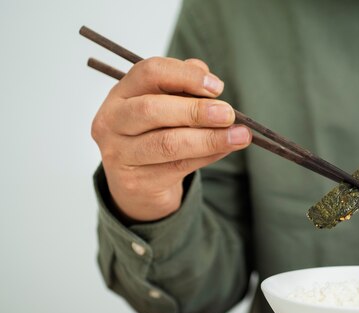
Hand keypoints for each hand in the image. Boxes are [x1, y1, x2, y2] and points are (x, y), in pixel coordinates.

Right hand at [91, 57, 250, 221]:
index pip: (148, 73)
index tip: (217, 86)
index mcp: (120, 94)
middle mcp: (112, 122)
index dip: (184, 76)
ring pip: (167, 144)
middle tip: (228, 114)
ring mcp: (120, 154)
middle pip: (152, 109)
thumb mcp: (165, 106)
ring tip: (239, 136)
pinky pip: (178, 167)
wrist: (137, 185)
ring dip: (209, 138)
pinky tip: (226, 149)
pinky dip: (208, 156)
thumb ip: (184, 87)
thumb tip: (209, 78)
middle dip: (195, 111)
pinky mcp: (137, 182)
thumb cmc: (154, 135)